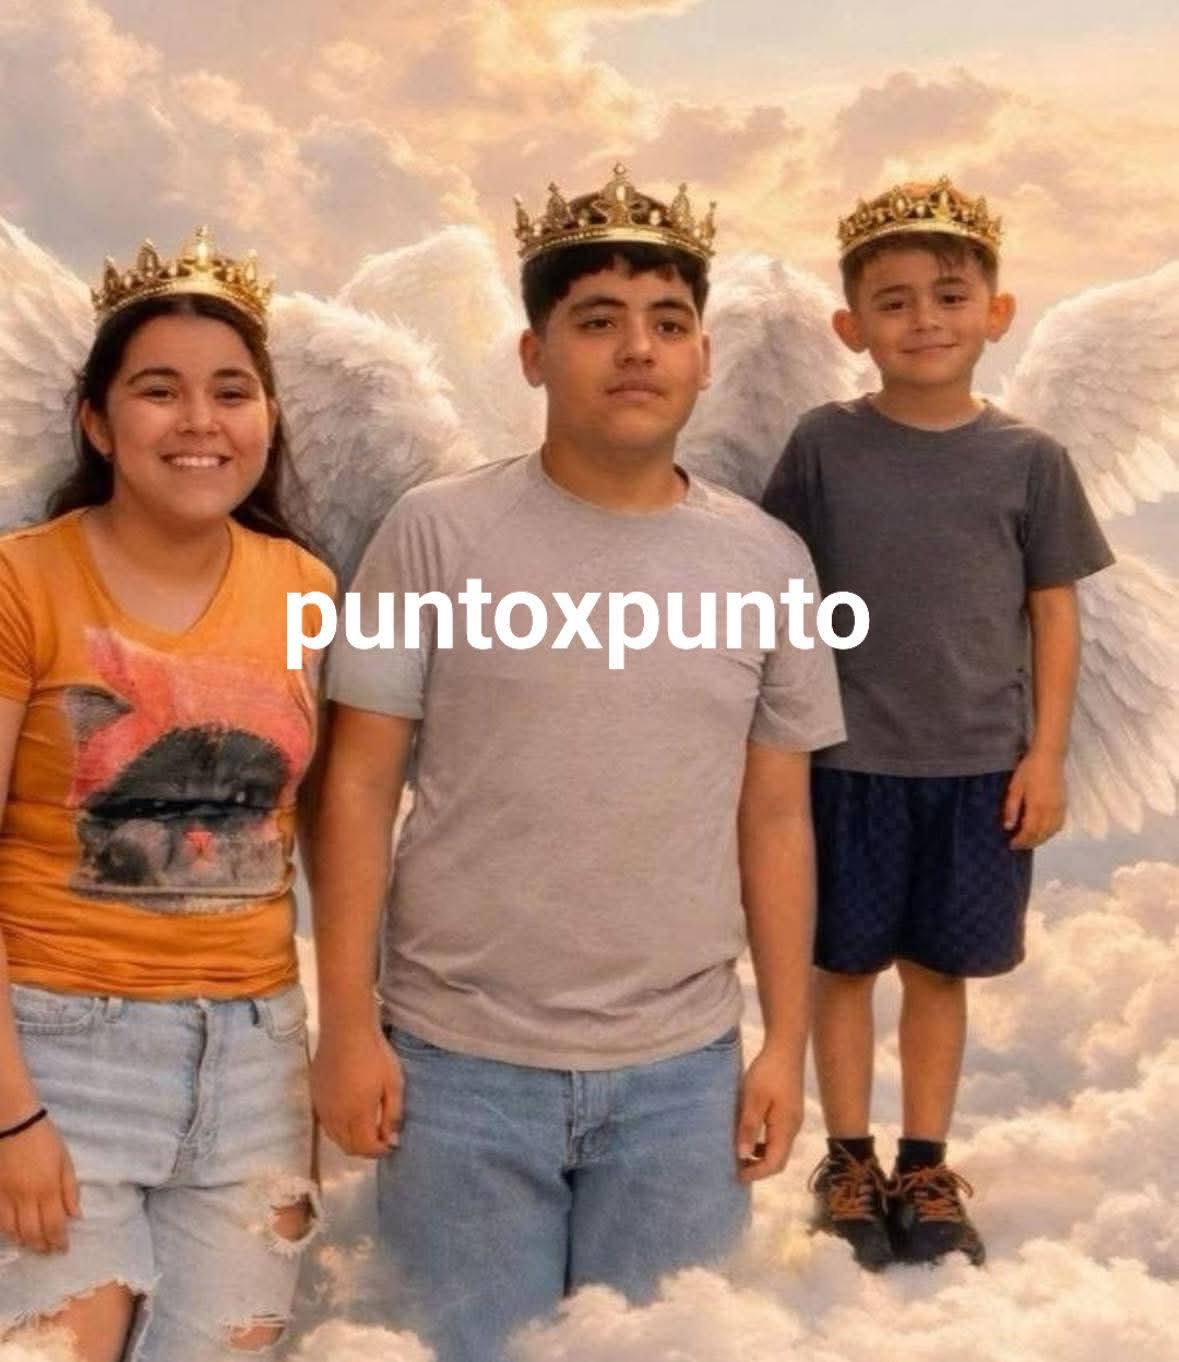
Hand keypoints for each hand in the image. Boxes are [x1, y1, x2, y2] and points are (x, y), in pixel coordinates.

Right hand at [0, 1116, 79, 1252]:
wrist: (15, 1125)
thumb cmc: (45, 1140)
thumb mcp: (66, 1161)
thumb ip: (70, 1189)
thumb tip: (75, 1215)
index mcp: (48, 1188)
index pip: (55, 1224)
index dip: (59, 1240)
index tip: (63, 1249)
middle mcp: (27, 1198)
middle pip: (33, 1232)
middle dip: (42, 1246)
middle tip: (48, 1252)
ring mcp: (7, 1197)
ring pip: (13, 1231)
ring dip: (24, 1242)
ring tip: (33, 1246)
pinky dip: (7, 1232)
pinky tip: (14, 1234)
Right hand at [311, 1023, 402, 1157]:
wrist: (346, 1031)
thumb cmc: (375, 1055)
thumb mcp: (393, 1084)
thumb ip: (392, 1115)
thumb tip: (391, 1140)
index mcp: (357, 1116)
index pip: (365, 1148)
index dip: (380, 1150)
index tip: (391, 1143)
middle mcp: (336, 1118)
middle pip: (348, 1148)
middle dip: (366, 1149)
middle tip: (380, 1138)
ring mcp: (322, 1108)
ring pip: (334, 1138)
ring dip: (350, 1140)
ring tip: (366, 1128)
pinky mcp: (314, 1096)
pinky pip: (325, 1123)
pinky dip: (338, 1128)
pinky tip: (349, 1116)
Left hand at [734, 1046, 802, 1182]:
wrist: (785, 1048)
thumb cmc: (768, 1072)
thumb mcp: (753, 1098)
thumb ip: (748, 1127)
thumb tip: (743, 1156)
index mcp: (786, 1128)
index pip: (774, 1163)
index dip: (756, 1173)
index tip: (736, 1175)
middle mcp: (793, 1128)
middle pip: (778, 1159)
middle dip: (758, 1168)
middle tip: (735, 1168)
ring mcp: (793, 1120)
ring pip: (778, 1148)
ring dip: (760, 1156)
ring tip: (739, 1154)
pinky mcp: (789, 1112)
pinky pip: (777, 1136)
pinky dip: (764, 1143)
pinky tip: (749, 1135)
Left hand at [1004, 749, 1066, 848]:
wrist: (1049, 757)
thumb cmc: (1029, 770)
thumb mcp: (1015, 787)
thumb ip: (1011, 808)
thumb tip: (1008, 827)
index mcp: (1037, 807)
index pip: (1029, 831)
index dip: (1020, 841)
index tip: (1011, 845)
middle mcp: (1050, 811)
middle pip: (1041, 834)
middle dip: (1029, 843)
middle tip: (1019, 846)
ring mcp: (1059, 808)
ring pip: (1052, 832)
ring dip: (1041, 840)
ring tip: (1029, 841)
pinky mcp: (1064, 805)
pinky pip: (1059, 825)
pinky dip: (1051, 833)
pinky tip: (1043, 832)